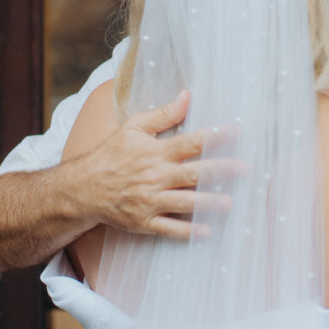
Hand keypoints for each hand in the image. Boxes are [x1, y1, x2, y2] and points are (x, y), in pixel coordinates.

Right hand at [68, 90, 234, 239]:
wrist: (84, 187)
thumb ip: (163, 114)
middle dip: (221, 170)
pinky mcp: (145, 221)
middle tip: (244, 168)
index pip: (191, 142)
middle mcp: (156, 176)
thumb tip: (187, 96)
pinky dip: (188, 231)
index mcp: (156, 152)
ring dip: (208, 203)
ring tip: (230, 202)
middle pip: (194, 173)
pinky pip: (169, 228)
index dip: (215, 136)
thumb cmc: (112, 154)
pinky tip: (207, 232)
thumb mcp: (133, 127)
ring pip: (185, 202)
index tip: (237, 131)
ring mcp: (151, 200)